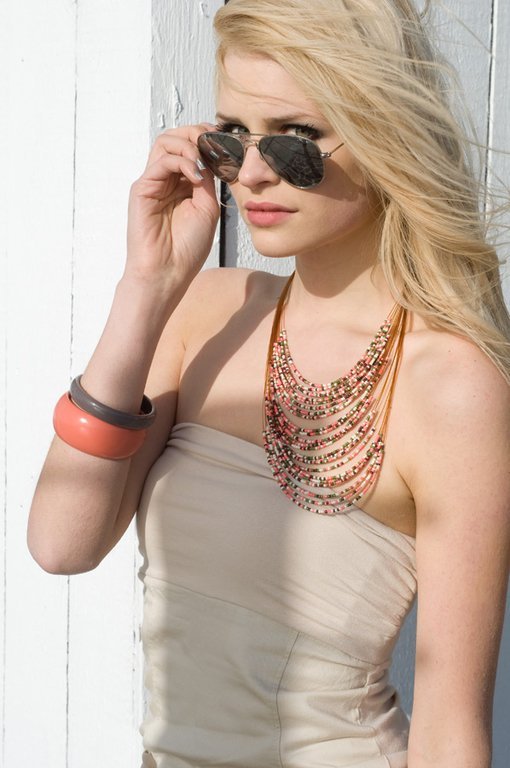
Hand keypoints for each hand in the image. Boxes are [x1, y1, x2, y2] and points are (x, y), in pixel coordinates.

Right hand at [125, 123, 219, 286]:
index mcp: (182, 185)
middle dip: (196, 133)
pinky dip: (181, 161)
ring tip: (203, 159)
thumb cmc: (187, 248)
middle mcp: (165, 180)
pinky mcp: (142, 189)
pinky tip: (195, 176)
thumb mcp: (207, 207)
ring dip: (188, 143)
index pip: (191, 148)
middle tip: (213, 142)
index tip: (226, 143)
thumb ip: (207, 180)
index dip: (207, 140)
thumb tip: (208, 157)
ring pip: (165, 142)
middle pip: (176, 138)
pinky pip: (161, 161)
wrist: (168, 272)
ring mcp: (153, 183)